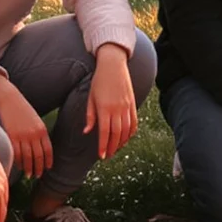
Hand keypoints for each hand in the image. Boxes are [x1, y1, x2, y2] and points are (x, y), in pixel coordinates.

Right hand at [0, 72, 50, 182]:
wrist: (10, 100)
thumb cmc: (23, 110)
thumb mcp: (36, 121)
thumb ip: (39, 133)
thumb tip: (41, 147)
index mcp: (42, 130)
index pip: (48, 150)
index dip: (48, 161)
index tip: (47, 169)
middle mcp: (34, 134)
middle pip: (38, 156)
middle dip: (39, 167)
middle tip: (37, 175)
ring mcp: (23, 136)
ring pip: (27, 157)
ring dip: (29, 168)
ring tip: (29, 174)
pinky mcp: (12, 136)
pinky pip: (16, 153)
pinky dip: (19, 162)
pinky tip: (19, 167)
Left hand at [86, 40, 138, 158]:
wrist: (114, 65)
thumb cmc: (99, 81)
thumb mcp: (90, 98)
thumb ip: (90, 116)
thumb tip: (87, 132)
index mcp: (105, 108)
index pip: (105, 132)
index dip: (103, 146)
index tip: (102, 155)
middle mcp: (117, 109)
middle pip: (117, 134)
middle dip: (113, 147)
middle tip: (108, 155)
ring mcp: (127, 107)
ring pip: (127, 130)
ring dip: (122, 142)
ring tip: (116, 148)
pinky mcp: (133, 104)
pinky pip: (134, 122)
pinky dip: (131, 133)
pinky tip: (126, 138)